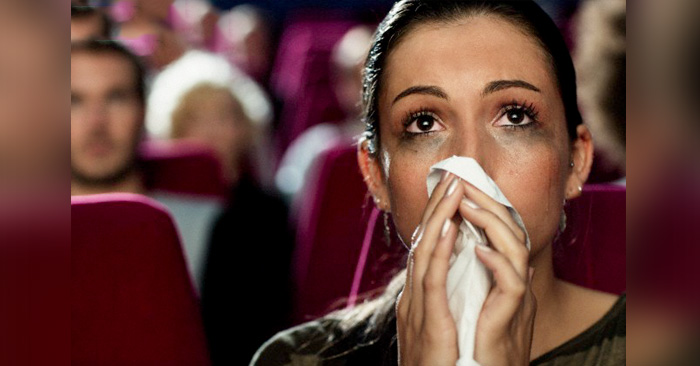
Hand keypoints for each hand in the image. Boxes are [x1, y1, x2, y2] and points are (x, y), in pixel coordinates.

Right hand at [397, 172, 462, 365]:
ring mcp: (416, 309)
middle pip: (423, 242)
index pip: (428, 250)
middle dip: (438, 208)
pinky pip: (432, 279)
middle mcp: (413, 298)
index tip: (452, 192)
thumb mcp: (444, 330)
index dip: (438, 219)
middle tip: (452, 176)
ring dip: (439, 217)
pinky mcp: (427, 323)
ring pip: (425, 252)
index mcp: (419, 299)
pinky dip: (441, 250)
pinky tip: (451, 227)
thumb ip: (449, 301)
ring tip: (453, 189)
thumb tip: (471, 275)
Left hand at [457, 180, 535, 365]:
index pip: (499, 232)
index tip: (457, 184)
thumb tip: (480, 250)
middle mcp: (516, 283)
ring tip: (467, 204)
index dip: (483, 206)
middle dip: (487, 202)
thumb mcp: (476, 304)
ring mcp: (517, 301)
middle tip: (461, 180)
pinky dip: (498, 263)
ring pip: (517, 250)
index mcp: (504, 278)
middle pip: (511, 231)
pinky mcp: (512, 319)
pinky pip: (513, 285)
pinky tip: (478, 248)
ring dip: (491, 224)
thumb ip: (479, 278)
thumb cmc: (479, 347)